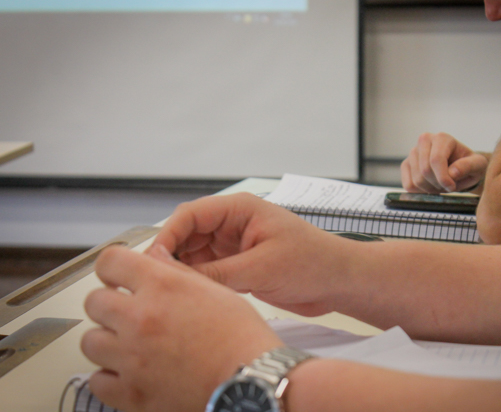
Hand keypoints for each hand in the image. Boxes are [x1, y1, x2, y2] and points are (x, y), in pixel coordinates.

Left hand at [81, 245, 282, 411]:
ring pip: (90, 341)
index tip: (118, 278)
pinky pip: (97, 380)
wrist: (250, 379)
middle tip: (128, 313)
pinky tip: (129, 371)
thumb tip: (153, 258)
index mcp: (162, 286)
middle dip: (109, 304)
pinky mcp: (131, 393)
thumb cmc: (241, 336)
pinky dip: (109, 376)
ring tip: (129, 345)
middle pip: (93, 302)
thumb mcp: (213, 290)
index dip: (113, 268)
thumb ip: (176, 272)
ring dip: (107, 340)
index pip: (109, 262)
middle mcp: (140, 318)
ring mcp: (132, 358)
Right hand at [150, 193, 354, 315]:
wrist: (339, 282)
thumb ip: (217, 272)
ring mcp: (234, 246)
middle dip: (170, 256)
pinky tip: (187, 298)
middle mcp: (232, 224)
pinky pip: (208, 271)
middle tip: (154, 283)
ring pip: (194, 255)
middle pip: (187, 235)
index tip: (153, 262)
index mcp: (239, 209)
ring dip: (182, 271)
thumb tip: (174, 277)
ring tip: (167, 293)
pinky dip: (197, 282)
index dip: (167, 236)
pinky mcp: (238, 266)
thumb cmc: (311, 263)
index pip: (190, 216)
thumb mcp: (261, 267)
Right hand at [401, 132, 487, 192]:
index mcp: (442, 138)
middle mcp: (424, 141)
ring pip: (417, 180)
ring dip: (431, 188)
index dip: (443, 178)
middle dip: (438, 184)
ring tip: (441, 185)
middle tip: (448, 186)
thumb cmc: (469, 165)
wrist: (460, 169)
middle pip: (425, 171)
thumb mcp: (477, 165)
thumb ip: (468, 166)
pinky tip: (430, 186)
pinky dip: (420, 191)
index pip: (436, 160)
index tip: (452, 186)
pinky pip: (408, 185)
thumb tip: (453, 172)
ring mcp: (413, 153)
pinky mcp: (406, 165)